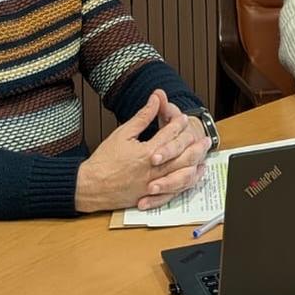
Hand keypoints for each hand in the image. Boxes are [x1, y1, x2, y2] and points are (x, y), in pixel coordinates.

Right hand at [74, 91, 209, 212]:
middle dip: (194, 144)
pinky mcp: (151, 196)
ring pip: (181, 173)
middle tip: (205, 137)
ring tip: (204, 155)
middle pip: (181, 155)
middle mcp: (153, 169)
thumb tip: (154, 99)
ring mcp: (153, 184)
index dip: (178, 124)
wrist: (90, 186)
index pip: (169, 135)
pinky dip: (186, 182)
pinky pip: (174, 190)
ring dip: (195, 163)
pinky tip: (193, 175)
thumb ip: (142, 117)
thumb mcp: (122, 134)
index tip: (184, 118)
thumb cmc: (104, 160)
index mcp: (146, 152)